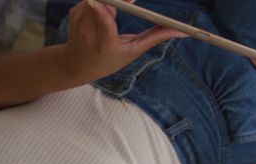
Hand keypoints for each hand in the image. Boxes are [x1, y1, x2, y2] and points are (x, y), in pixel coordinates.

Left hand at [61, 0, 185, 83]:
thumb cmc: (109, 60)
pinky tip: (104, 13)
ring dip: (114, 2)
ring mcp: (79, 19)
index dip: (104, 11)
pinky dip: (103, 2)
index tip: (109, 2)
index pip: (104, 22)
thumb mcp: (133, 51)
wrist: (76, 65)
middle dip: (120, 0)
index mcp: (104, 43)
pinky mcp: (74, 11)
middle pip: (104, 2)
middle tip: (131, 1)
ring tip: (116, 16)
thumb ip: (156, 37)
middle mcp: (88, 30)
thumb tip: (181, 30)